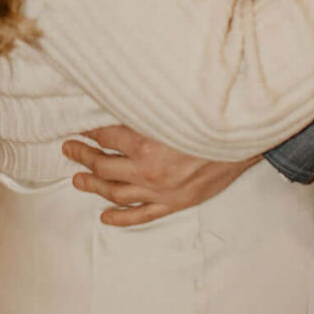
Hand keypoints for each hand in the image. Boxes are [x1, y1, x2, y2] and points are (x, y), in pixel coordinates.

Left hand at [62, 124, 257, 224]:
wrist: (244, 139)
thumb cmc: (209, 117)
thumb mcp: (172, 107)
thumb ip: (144, 107)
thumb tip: (117, 97)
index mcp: (146, 143)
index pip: (105, 136)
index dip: (89, 130)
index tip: (78, 125)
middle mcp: (149, 170)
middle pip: (103, 166)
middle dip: (82, 156)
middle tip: (68, 149)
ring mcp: (161, 190)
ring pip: (116, 192)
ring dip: (93, 186)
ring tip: (77, 180)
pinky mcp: (174, 202)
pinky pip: (141, 214)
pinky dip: (121, 217)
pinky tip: (105, 216)